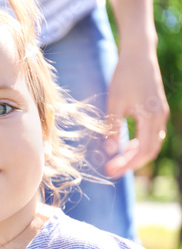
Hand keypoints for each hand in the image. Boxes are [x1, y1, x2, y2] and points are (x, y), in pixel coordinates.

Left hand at [104, 50, 168, 177]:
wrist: (138, 54)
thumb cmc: (124, 76)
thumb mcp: (114, 103)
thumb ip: (112, 128)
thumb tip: (110, 152)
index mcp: (150, 117)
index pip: (142, 151)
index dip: (127, 165)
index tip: (110, 171)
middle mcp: (160, 117)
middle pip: (149, 151)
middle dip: (130, 164)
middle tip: (111, 171)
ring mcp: (160, 114)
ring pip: (152, 143)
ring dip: (135, 155)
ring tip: (115, 160)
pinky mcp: (157, 110)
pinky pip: (152, 134)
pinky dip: (140, 143)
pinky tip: (125, 146)